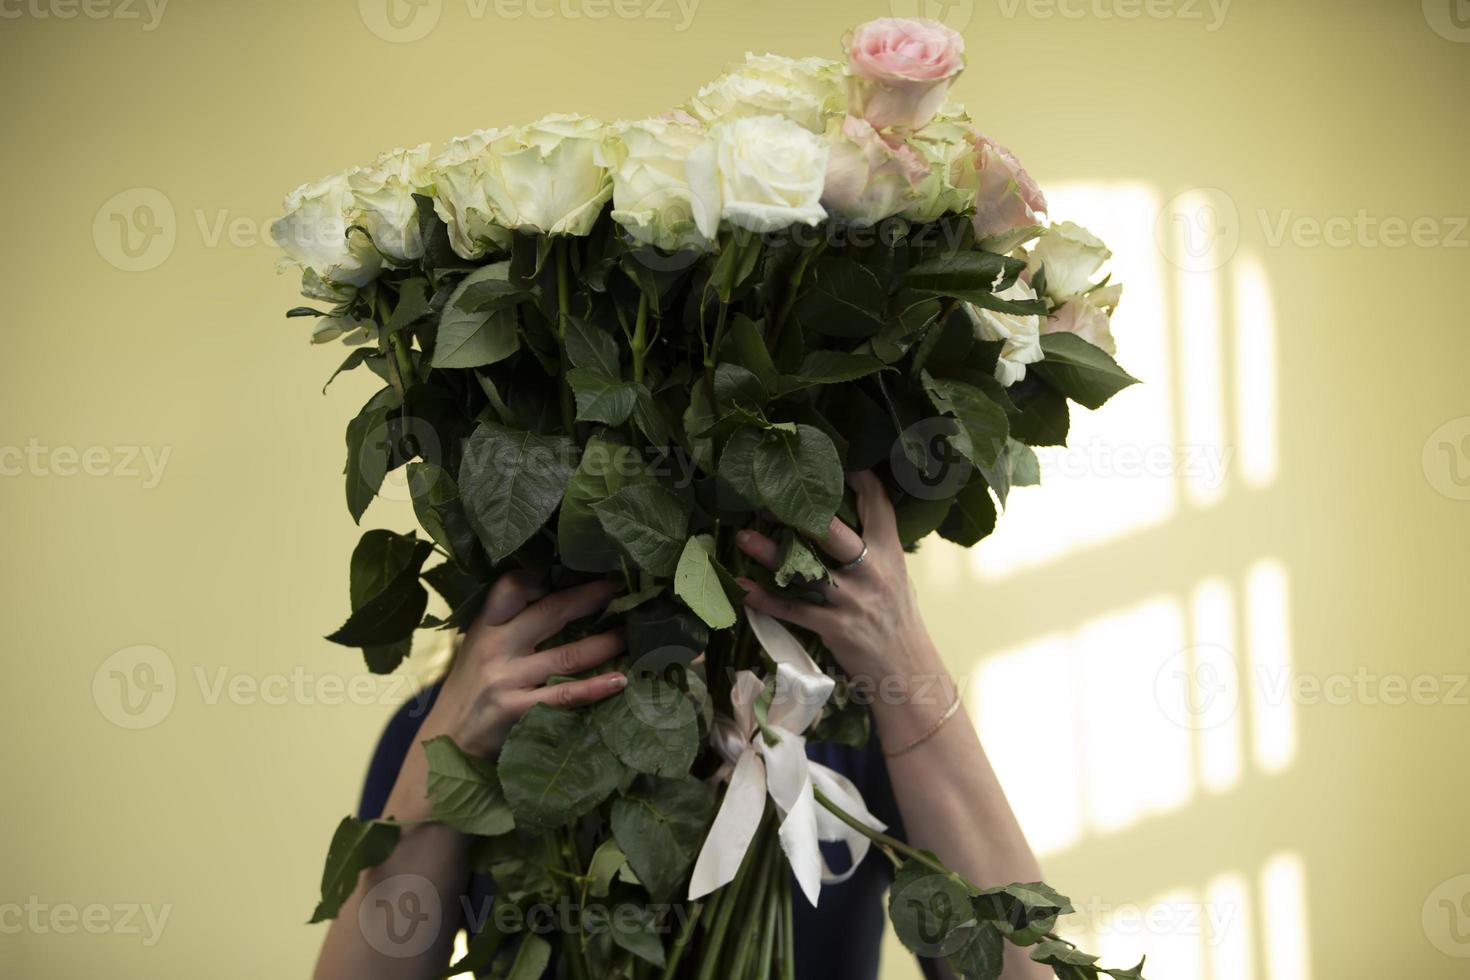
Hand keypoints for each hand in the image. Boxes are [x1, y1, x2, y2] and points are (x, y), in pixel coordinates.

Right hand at [419, 573, 627, 757]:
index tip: (575, 572)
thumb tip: (565, 604)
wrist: (446, 742)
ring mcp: (506, 680)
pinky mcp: (517, 711)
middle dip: (589, 598)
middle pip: (549, 612)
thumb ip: (511, 628)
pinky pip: (564, 696)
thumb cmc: (471, 691)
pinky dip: (595, 688)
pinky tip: (619, 681)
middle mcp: (496, 648)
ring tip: (630, 635)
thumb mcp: (479, 650)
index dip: (542, 578)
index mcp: (486, 627)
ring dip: (604, 643)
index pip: (510, 587)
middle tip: (621, 589)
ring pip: (566, 655)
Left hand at [733, 470, 941, 682]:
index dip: (856, 477)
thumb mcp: (894, 575)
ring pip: (806, 571)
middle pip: (835, 532)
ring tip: (742, 537)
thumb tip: (838, 515)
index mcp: (889, 552)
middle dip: (801, 512)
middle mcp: (872, 571)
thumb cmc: (896, 619)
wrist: (907, 671)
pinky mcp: (836, 628)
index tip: (829, 457)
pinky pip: (793, 609)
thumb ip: (872, 547)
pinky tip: (741, 586)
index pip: (878, 503)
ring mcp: (853, 601)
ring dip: (771, 554)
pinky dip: (764, 598)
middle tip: (767, 495)